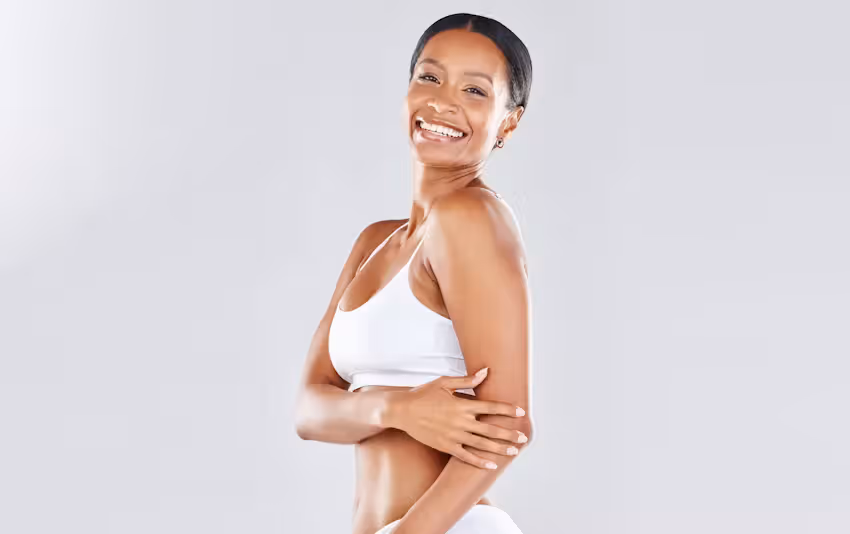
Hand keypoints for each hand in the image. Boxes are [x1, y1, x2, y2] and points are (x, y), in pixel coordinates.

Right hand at [385, 368, 527, 468]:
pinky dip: (480, 462)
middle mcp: (461, 422)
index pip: (490, 407)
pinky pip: (466, 456)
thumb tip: (486, 372)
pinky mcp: (446, 446)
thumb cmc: (423, 394)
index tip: (520, 412)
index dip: (507, 409)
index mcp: (462, 405)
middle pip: (491, 429)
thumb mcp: (444, 383)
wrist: (402, 411)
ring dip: (500, 448)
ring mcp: (454, 436)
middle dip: (509, 433)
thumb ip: (467, 380)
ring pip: (482, 444)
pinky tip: (492, 465)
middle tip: (523, 437)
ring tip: (514, 452)